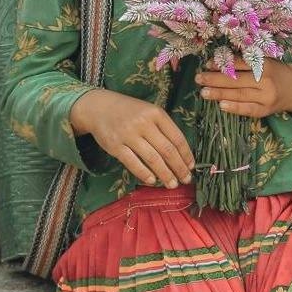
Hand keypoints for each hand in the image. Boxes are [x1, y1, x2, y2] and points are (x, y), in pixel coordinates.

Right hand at [69, 88, 194, 187]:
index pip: (177, 137)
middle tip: (186, 179)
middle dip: (179, 167)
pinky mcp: (115, 146)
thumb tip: (180, 152)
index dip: (186, 154)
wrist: (99, 107)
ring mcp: (128, 135)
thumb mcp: (149, 111)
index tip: (191, 166)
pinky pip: (133, 163)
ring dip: (164, 174)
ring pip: (152, 159)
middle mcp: (144, 123)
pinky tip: (152, 181)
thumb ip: (163, 127)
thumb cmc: (129, 111)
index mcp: (156, 113)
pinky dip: (144, 173)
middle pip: (167, 150)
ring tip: (172, 184)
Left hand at [195, 59, 291, 118]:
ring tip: (204, 93)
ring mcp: (266, 97)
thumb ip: (245, 63)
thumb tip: (216, 64)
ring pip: (239, 95)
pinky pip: (247, 109)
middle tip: (199, 79)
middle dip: (215, 80)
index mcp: (265, 65)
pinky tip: (221, 105)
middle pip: (237, 81)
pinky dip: (234, 108)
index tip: (207, 64)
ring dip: (219, 94)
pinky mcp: (265, 111)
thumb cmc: (275, 71)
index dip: (223, 64)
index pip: (240, 64)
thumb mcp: (264, 61)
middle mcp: (266, 81)